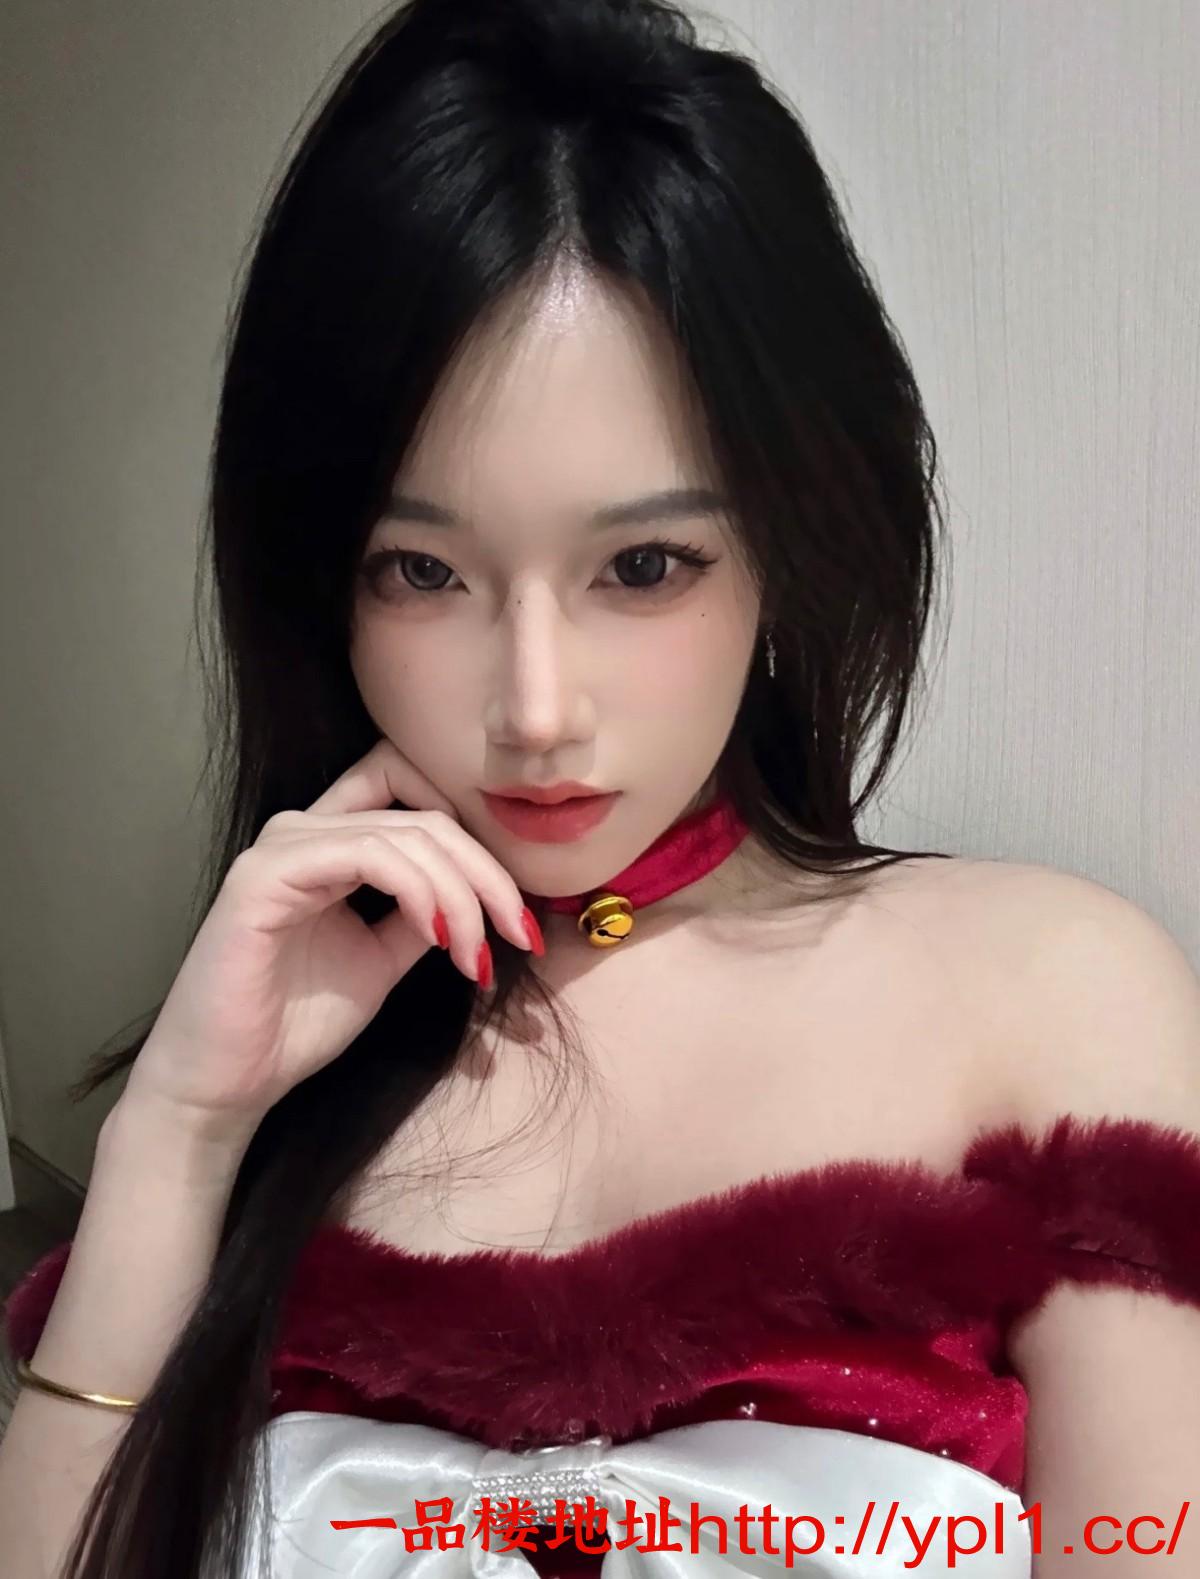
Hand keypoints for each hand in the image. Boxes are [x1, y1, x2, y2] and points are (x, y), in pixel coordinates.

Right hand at [122, 739, 536, 1137]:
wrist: (227, 1084)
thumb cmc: (293, 1024)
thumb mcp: (383, 959)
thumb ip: (423, 915)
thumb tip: (481, 897)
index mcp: (330, 841)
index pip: (412, 788)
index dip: (474, 835)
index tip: (514, 911)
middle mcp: (304, 830)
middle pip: (425, 814)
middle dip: (488, 875)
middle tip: (519, 935)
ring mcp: (282, 847)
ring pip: (406, 834)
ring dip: (461, 894)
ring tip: (476, 957)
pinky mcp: (264, 876)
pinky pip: (367, 855)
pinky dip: (419, 891)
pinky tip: (438, 936)